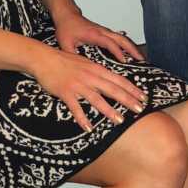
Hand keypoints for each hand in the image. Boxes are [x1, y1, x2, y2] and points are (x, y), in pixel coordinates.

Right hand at [30, 43, 144, 131]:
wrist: (44, 58)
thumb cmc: (64, 61)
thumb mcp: (86, 62)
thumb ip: (98, 71)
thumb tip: (111, 79)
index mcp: (96, 69)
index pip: (119, 79)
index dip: (132, 89)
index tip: (143, 97)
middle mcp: (90, 77)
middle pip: (112, 89)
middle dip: (127, 100)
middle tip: (140, 109)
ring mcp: (78, 85)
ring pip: (96, 99)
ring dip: (109, 110)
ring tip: (120, 120)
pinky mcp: (65, 92)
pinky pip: (75, 108)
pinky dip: (82, 118)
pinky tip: (88, 128)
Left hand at [53, 9, 140, 62]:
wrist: (67, 15)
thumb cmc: (67, 27)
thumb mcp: (65, 42)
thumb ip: (70, 55)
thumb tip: (75, 68)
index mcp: (94, 34)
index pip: (109, 43)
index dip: (117, 52)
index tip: (124, 61)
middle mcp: (102, 32)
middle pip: (122, 39)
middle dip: (132, 49)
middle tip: (141, 59)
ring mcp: (105, 31)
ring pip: (123, 38)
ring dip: (132, 47)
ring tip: (141, 57)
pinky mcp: (105, 32)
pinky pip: (119, 38)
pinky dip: (127, 45)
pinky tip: (131, 52)